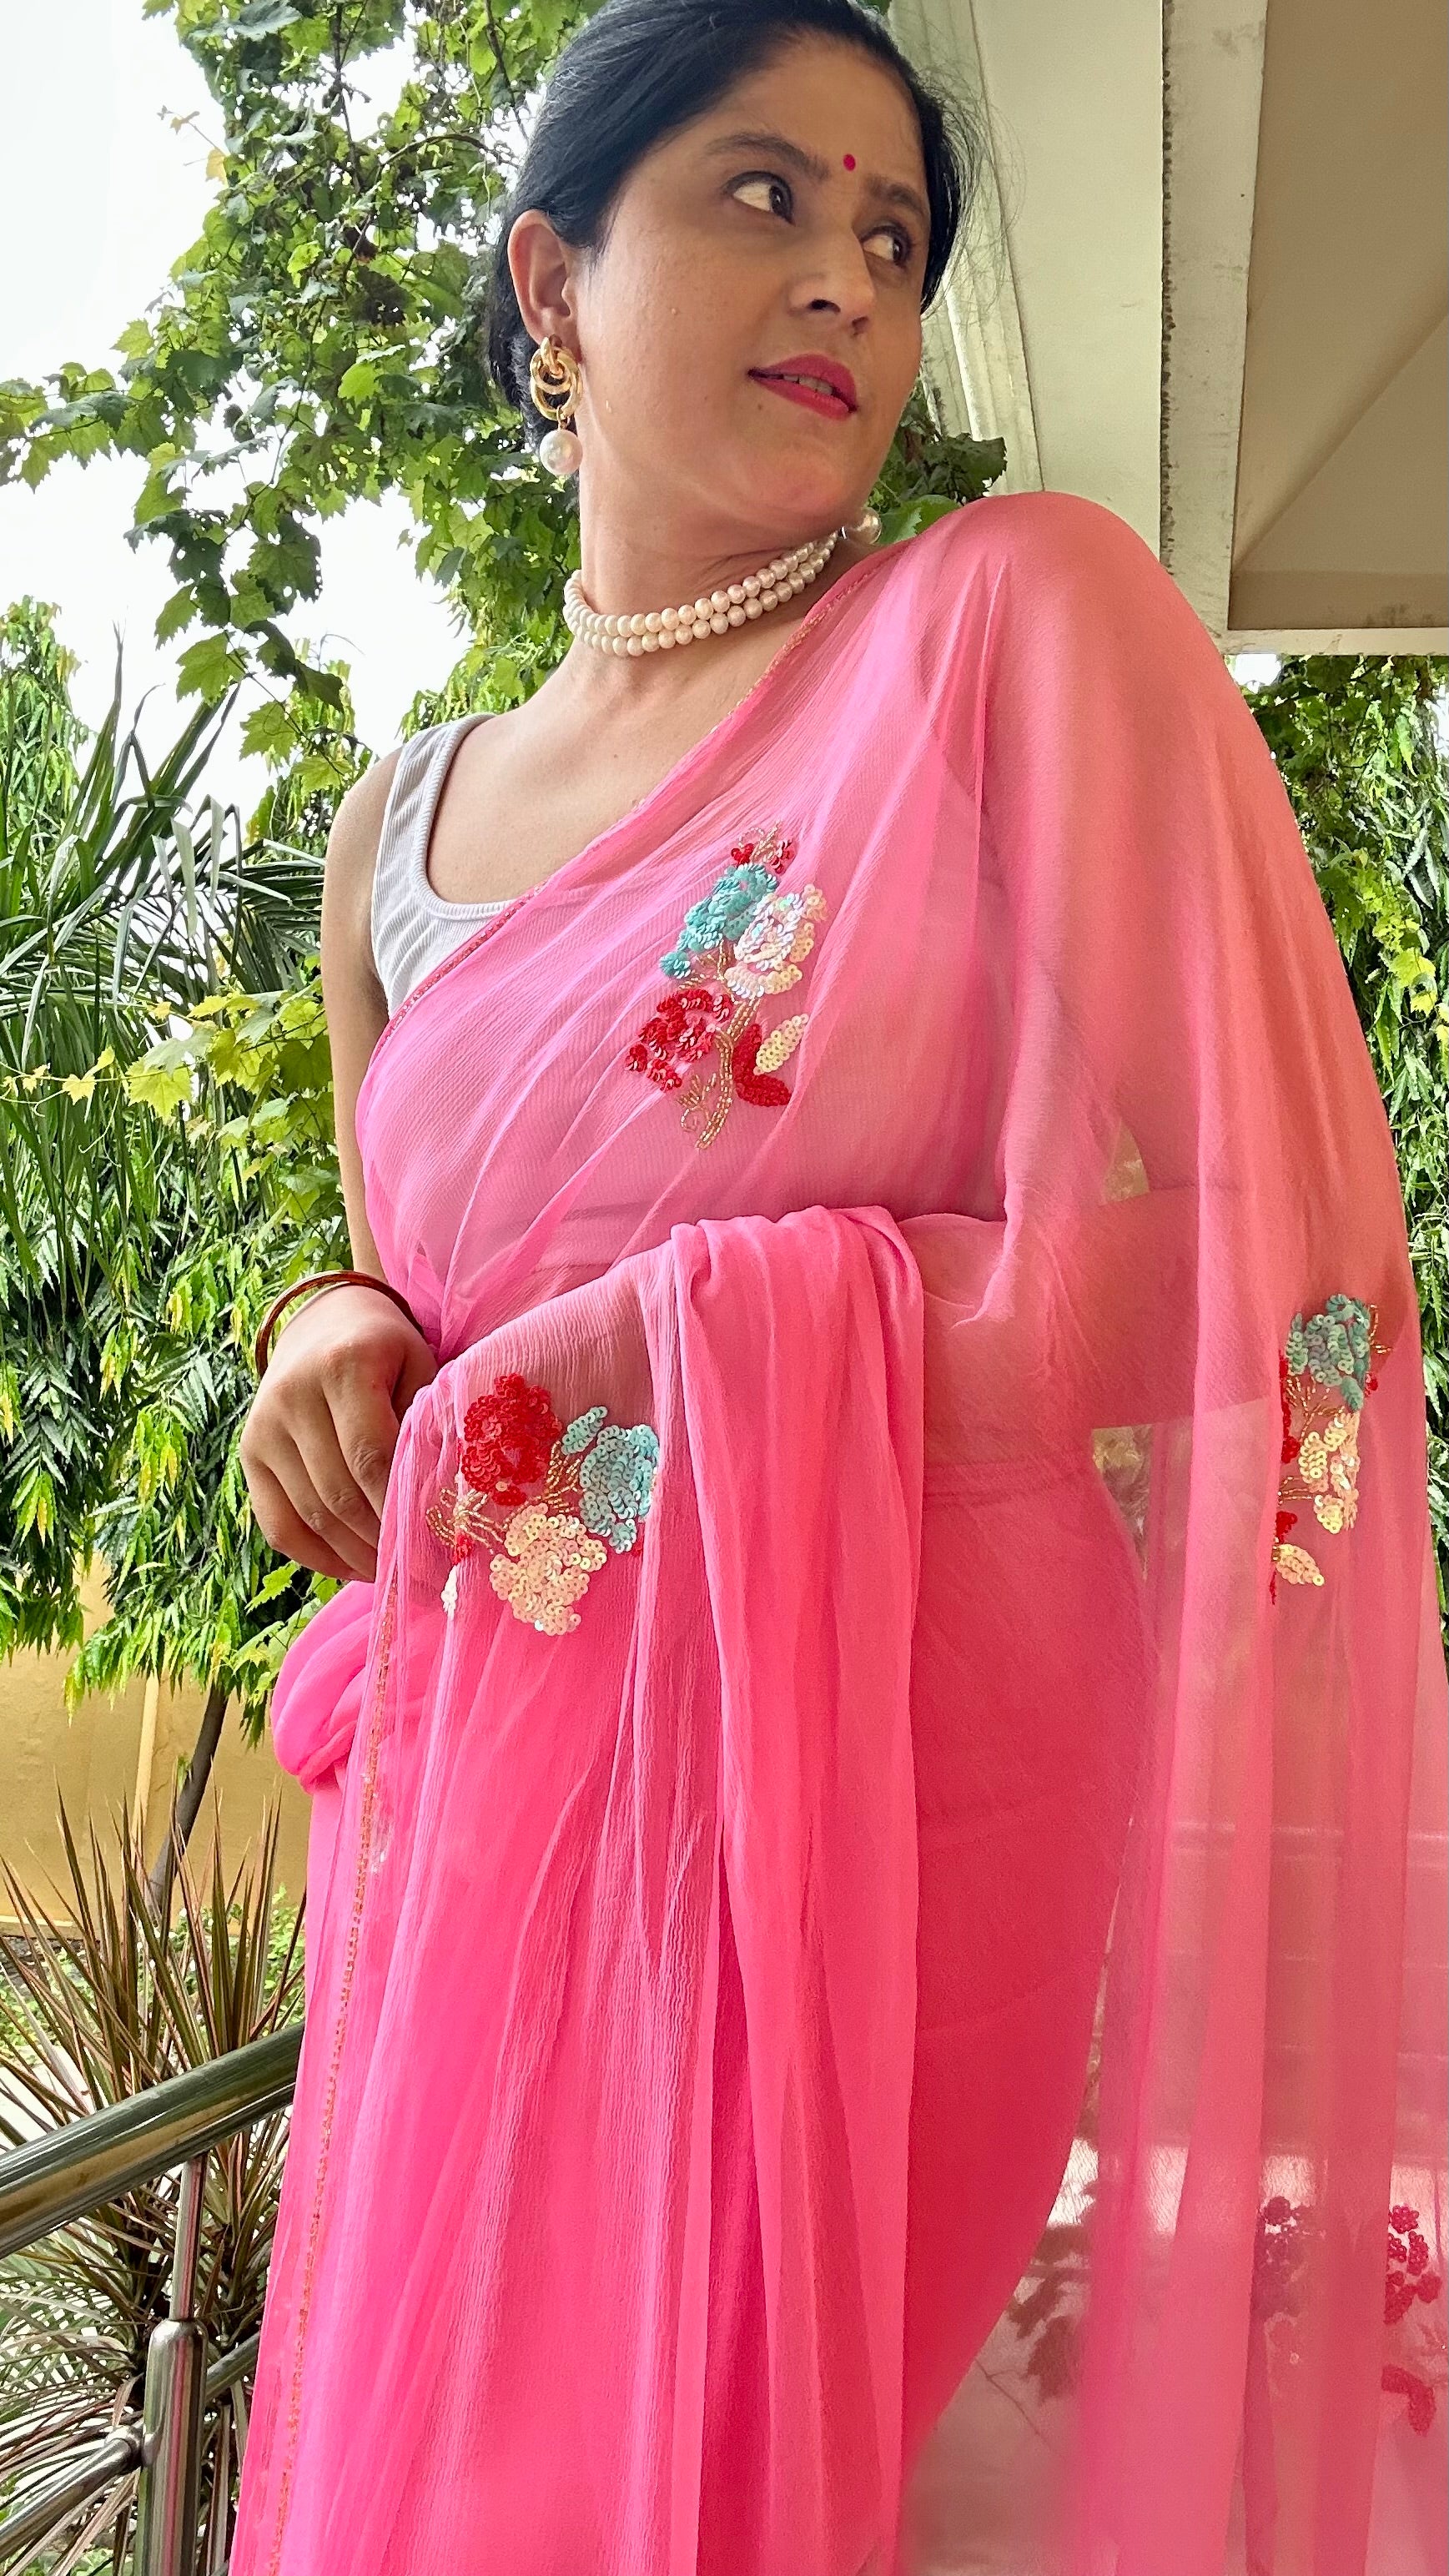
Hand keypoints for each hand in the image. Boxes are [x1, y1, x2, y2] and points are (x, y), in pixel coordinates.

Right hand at [240, 1284, 438, 1580]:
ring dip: (355, 1557)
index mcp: (345, 1365)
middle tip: (424, 1574)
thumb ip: (430, 1427)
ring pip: (310, 1516)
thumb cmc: (390, 1350)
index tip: (437, 1545)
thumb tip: (447, 1505)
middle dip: (384, 1543)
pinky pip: (277, 1524)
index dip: (401, 1508)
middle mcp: (293, 1395)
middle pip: (339, 1494)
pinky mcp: (249, 1451)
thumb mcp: (421, 1368)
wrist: (326, 1320)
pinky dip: (317, 1557)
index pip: (372, 1455)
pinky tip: (354, 1568)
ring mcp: (264, 1426)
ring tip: (395, 1574)